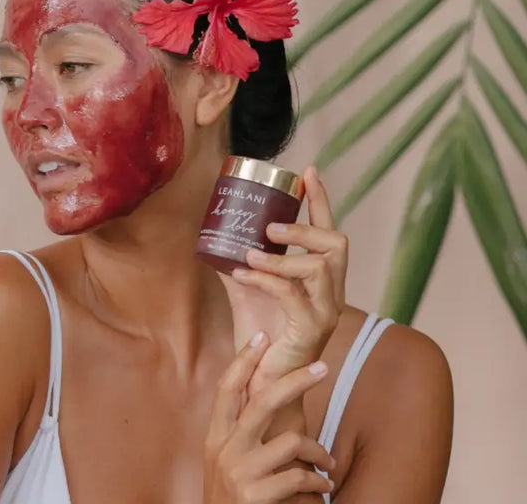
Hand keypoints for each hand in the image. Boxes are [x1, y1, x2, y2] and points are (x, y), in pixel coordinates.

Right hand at [204, 332, 334, 503]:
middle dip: (295, 380)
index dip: (243, 361)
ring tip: (328, 466)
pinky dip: (316, 484)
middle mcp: (223, 450)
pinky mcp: (255, 497)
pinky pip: (299, 477)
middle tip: (322, 367)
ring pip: (291, 441)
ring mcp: (238, 473)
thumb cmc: (233, 500)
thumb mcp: (227, 463)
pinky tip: (321, 491)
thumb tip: (269, 397)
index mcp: (215, 437)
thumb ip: (242, 434)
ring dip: (318, 453)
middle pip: (262, 401)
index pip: (226, 388)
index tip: (261, 336)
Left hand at [219, 166, 346, 392]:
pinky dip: (266, 279)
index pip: (329, 231)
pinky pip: (293, 294)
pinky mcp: (310, 329)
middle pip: (337, 244)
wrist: (261, 381)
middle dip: (305, 227)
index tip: (306, 171)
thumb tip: (214, 237)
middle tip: (271, 227)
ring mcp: (325, 312)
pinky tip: (244, 274)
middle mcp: (331, 293)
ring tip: (251, 252)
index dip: (320, 200)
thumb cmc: (260, 334)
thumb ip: (238, 263)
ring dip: (283, 256)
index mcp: (321, 280)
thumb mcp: (247, 290)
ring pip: (321, 267)